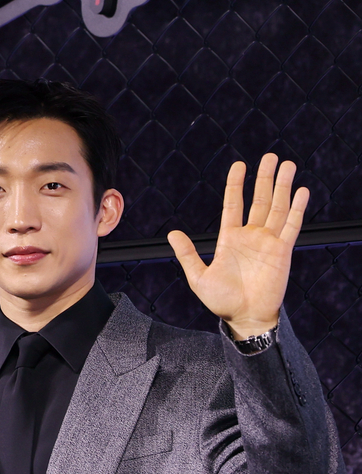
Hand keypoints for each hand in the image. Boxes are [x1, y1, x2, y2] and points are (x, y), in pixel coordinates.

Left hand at [167, 153, 307, 338]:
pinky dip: (297, 209)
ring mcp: (268, 242)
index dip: (236, 184)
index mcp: (230, 239)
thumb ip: (188, 254)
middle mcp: (251, 236)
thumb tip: (172, 233)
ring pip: (277, 207)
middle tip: (270, 156)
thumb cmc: (221, 301)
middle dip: (265, 178)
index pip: (234, 204)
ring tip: (288, 164)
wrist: (243, 317)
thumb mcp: (198, 277)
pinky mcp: (283, 251)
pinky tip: (301, 191)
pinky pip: (292, 226)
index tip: (239, 164)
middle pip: (260, 200)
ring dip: (283, 186)